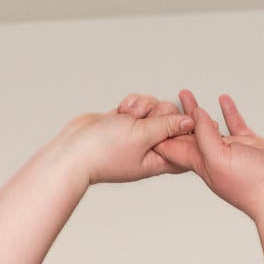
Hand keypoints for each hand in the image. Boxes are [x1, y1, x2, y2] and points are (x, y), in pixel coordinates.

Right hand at [56, 98, 196, 185]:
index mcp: (158, 159)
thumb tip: (189, 122)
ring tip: (127, 116)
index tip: (185, 119)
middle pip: (172, 120)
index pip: (185, 146)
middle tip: (146, 119)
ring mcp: (137, 134)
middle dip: (160, 112)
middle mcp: (150, 147)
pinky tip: (120, 111)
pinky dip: (131, 104)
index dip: (189, 131)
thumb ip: (167, 126)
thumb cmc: (104, 151)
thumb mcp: (142, 136)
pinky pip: (139, 104)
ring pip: (155, 108)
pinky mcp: (126, 122)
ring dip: (142, 106)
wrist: (74, 149)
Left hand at [140, 88, 263, 218]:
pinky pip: (234, 124)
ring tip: (186, 95)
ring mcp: (230, 151)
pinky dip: (227, 111)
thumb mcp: (218, 159)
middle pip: (187, 134)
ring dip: (197, 112)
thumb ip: (205, 137)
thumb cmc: (249, 184)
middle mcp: (212, 157)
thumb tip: (195, 115)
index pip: (174, 146)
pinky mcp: (248, 145)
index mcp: (200, 163)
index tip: (150, 116)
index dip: (162, 131)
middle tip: (165, 100)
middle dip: (175, 118)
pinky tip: (223, 99)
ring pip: (209, 127)